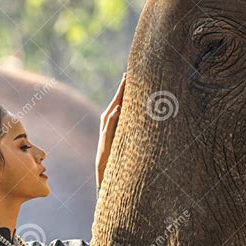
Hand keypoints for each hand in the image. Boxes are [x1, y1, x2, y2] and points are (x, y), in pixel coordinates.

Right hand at [95, 72, 125, 188]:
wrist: (106, 171)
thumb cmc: (118, 156)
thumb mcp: (125, 139)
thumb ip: (129, 127)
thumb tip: (140, 119)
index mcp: (113, 121)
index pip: (120, 102)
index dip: (125, 89)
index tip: (131, 76)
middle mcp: (107, 123)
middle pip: (115, 102)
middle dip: (122, 89)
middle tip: (128, 75)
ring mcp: (106, 130)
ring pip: (112, 110)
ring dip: (118, 99)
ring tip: (124, 86)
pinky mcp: (105, 139)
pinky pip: (109, 126)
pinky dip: (114, 117)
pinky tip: (118, 108)